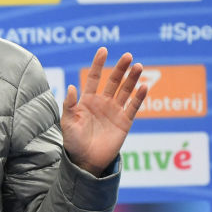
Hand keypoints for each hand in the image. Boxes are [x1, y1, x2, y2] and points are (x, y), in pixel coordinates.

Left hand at [61, 47, 147, 175]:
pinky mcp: (124, 122)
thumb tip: (71, 87)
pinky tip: (144, 86)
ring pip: (125, 91)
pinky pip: (133, 107)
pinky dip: (139, 97)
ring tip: (139, 66)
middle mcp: (102, 103)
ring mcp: (114, 111)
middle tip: (128, 56)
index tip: (104, 50)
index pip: (93, 77)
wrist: (86, 161)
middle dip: (120, 68)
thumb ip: (69, 105)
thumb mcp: (68, 123)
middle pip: (113, 81)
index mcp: (87, 100)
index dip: (98, 64)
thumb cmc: (73, 142)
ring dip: (132, 79)